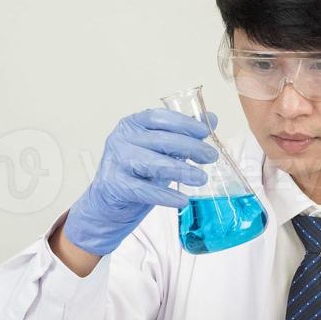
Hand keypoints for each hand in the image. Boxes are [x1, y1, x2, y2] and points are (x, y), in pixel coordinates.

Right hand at [62, 109, 218, 254]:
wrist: (109, 201)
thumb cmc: (138, 171)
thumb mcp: (160, 149)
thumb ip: (183, 134)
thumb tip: (212, 118)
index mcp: (132, 124)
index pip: (159, 117)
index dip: (184, 123)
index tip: (205, 132)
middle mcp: (122, 139)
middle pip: (161, 140)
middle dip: (190, 147)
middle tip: (211, 157)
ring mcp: (116, 161)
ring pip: (153, 163)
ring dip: (181, 170)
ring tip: (201, 178)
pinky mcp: (115, 185)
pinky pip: (144, 190)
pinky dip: (165, 196)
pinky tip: (182, 200)